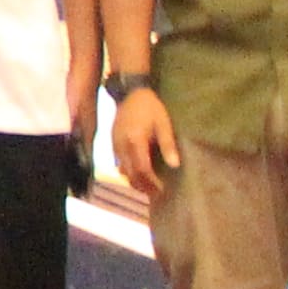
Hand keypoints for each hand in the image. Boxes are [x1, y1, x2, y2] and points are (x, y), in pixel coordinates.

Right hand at [108, 88, 182, 204]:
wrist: (130, 94)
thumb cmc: (150, 107)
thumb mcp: (163, 123)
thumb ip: (168, 144)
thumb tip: (174, 165)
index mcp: (135, 141)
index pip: (142, 169)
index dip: (152, 183)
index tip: (162, 190)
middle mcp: (122, 146)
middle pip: (131, 174)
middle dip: (143, 187)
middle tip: (157, 194)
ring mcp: (115, 145)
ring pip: (123, 171)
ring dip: (135, 181)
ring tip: (149, 187)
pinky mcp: (113, 144)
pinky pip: (119, 164)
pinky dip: (129, 172)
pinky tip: (139, 174)